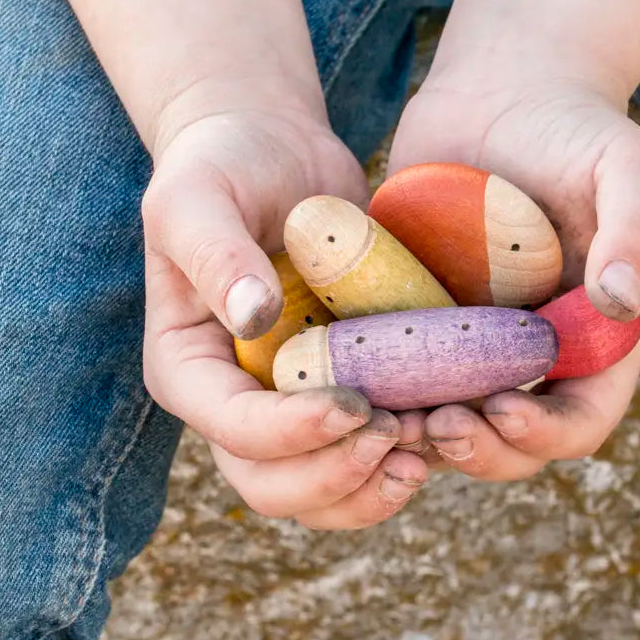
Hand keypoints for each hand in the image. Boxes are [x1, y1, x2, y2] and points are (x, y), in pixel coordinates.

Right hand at [141, 110, 427, 526]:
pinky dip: (404, 457)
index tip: (353, 403)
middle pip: (274, 485)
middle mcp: (238, 401)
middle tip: (396, 435)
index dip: (292, 434)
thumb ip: (216, 254)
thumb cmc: (224, 166)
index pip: (233, 429)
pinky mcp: (342, 390)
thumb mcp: (198, 197)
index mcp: (191, 367)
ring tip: (427, 446)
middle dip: (335, 478)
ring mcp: (292, 404)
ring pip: (323, 491)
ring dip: (375, 487)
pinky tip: (447, 426)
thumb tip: (255, 317)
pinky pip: (366, 454)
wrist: (273, 149)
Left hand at [387, 76, 639, 480]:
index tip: (503, 410)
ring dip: (422, 439)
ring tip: (386, 422)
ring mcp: (474, 345)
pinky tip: (348, 386)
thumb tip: (620, 302)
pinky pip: (400, 379)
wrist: (498, 94)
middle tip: (436, 427)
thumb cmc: (574, 129)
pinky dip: (379, 395)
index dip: (548, 434)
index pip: (583, 417)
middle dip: (480, 450)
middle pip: (514, 441)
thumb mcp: (625, 168)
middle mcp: (534, 355)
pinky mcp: (421, 324)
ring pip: (451, 424)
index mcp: (593, 338)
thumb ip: (638, 229)